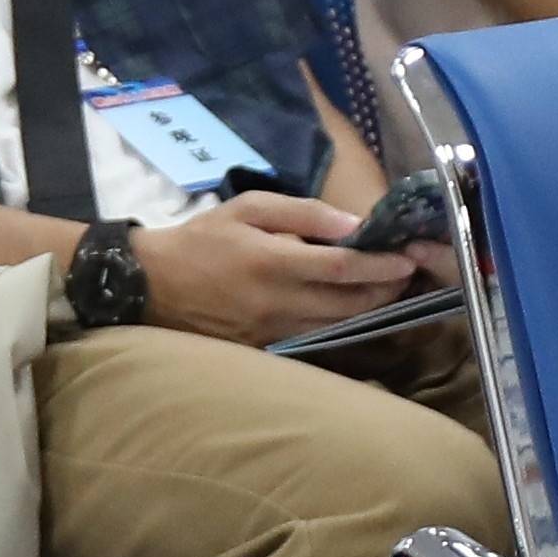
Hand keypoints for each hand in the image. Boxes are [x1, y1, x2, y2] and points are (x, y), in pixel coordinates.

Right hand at [133, 192, 428, 345]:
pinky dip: (340, 323)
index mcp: (272, 262)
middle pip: (349, 303)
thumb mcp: (249, 209)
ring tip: (388, 289)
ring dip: (369, 309)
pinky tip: (352, 308)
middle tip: (406, 274)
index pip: (342, 268)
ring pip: (337, 325)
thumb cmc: (203, 239)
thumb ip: (304, 214)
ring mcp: (271, 330)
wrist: (149, 285)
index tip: (408, 258)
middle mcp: (277, 302)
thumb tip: (355, 225)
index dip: (381, 265)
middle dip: (386, 290)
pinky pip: (315, 336)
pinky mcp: (264, 347)